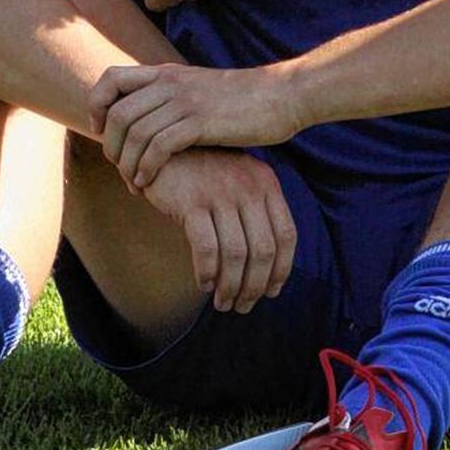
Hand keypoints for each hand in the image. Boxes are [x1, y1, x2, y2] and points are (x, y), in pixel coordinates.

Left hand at [89, 61, 299, 187]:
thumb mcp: (200, 89)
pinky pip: (157, 146)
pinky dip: (146, 168)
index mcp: (167, 73)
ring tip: (133, 182)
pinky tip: (147, 182)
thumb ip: (173, 98)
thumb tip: (151, 118)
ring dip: (126, 164)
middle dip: (109, 146)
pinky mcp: (200, 123)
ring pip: (133, 133)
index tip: (101, 129)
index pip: (110, 78)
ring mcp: (184, 102)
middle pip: (116, 113)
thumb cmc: (245, 99)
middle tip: (118, 168)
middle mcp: (169, 84)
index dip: (97, 104)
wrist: (283, 95)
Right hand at [140, 147, 296, 312]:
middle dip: (254, 286)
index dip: (281, 270)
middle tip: (241, 306)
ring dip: (230, 286)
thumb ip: (254, 213)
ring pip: (236, 254)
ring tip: (222, 303)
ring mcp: (220, 193)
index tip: (270, 293)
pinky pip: (206, 248)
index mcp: (266, 183)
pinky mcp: (191, 201)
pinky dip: (207, 272)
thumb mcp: (237, 182)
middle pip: (263, 250)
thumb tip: (265, 268)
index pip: (286, 235)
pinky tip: (203, 283)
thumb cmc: (202, 171)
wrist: (162, 142)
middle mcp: (248, 187)